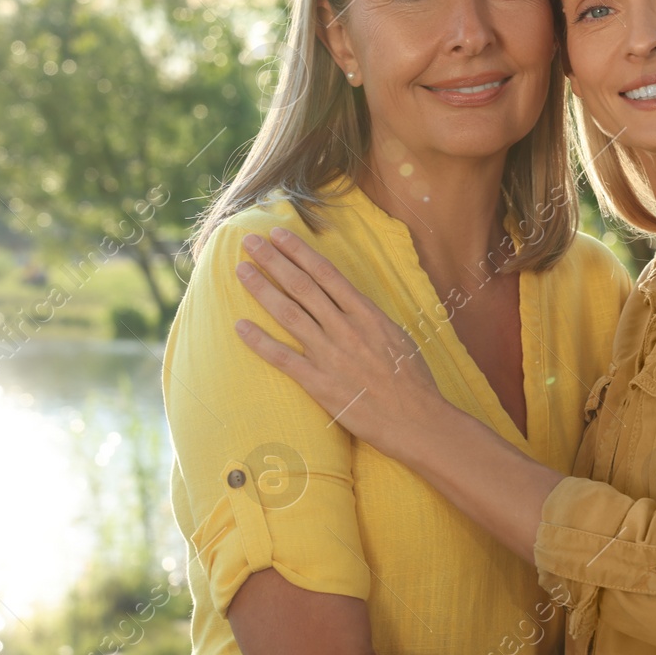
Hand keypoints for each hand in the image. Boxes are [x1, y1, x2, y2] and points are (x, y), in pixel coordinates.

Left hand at [233, 227, 447, 454]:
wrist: (416, 420)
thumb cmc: (412, 379)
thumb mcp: (397, 336)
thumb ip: (370, 318)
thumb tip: (351, 303)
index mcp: (366, 314)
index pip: (326, 273)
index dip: (299, 251)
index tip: (279, 234)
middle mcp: (345, 328)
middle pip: (302, 286)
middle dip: (273, 260)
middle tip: (249, 241)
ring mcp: (330, 355)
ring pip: (288, 313)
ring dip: (262, 289)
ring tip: (241, 270)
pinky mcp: (319, 383)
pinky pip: (283, 358)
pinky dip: (259, 341)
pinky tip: (240, 326)